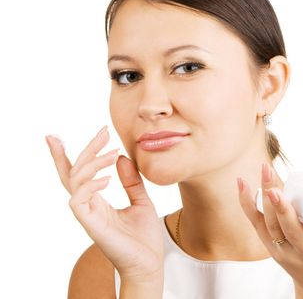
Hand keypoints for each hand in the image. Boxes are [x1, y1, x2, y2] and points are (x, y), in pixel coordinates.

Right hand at [45, 126, 163, 284]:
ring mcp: (88, 216)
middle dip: (84, 149)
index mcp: (97, 201)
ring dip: (92, 163)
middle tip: (103, 132)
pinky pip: (79, 201)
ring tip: (113, 153)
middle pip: (74, 173)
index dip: (65, 156)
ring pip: (75, 182)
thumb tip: (121, 157)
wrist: (151, 262)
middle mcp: (89, 206)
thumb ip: (131, 181)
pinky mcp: (92, 225)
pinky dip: (90, 185)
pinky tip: (107, 178)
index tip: (58, 136)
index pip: (76, 175)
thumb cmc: (144, 236)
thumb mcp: (141, 201)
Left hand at [237, 163, 302, 294]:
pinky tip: (242, 181)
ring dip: (264, 198)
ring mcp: (284, 250)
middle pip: (291, 230)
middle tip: (275, 188)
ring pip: (271, 225)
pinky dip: (247, 202)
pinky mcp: (269, 245)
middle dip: (282, 209)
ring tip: (264, 171)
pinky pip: (255, 222)